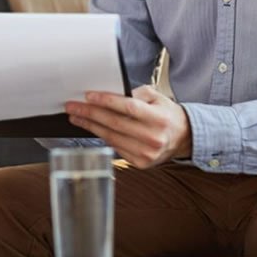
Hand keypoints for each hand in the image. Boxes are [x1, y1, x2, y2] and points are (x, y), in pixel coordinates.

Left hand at [65, 84, 191, 168]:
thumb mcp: (156, 97)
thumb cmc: (166, 114)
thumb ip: (135, 94)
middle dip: (90, 113)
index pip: (128, 107)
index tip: (88, 96)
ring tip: (76, 117)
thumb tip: (108, 94)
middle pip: (115, 123)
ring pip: (111, 137)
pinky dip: (102, 137)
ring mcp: (147, 153)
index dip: (106, 101)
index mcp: (158, 118)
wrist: (184, 137)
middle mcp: (153, 137)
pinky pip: (115, 147)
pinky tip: (92, 128)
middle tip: (73, 106)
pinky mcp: (141, 163)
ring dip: (90, 126)